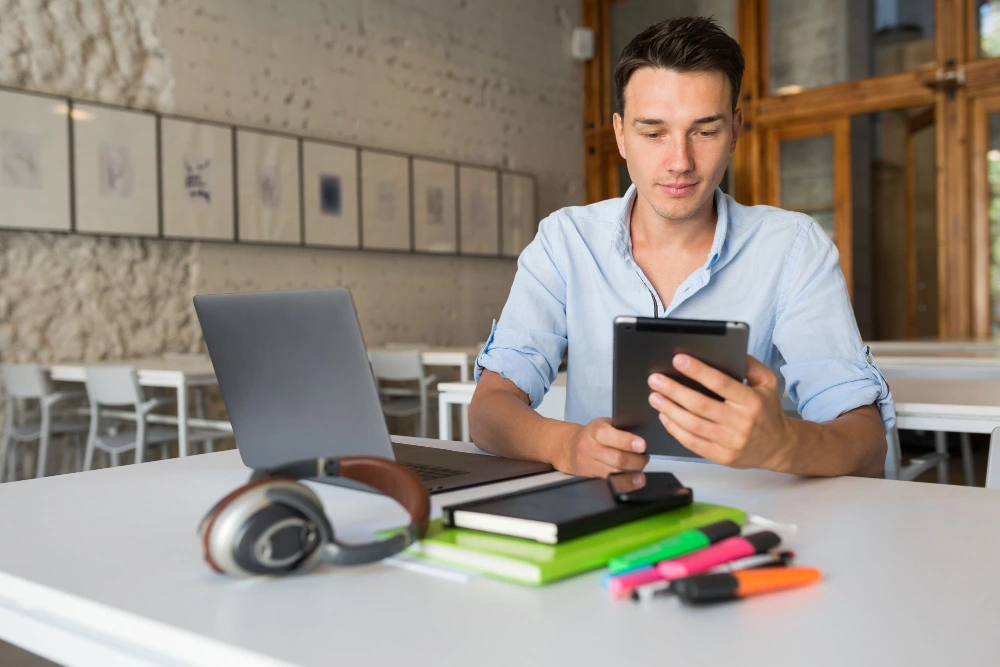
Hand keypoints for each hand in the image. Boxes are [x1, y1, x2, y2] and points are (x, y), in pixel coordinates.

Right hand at [555, 417, 649, 477]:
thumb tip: (644, 438)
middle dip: (636, 460)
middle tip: (645, 458)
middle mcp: (589, 447)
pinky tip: (634, 481)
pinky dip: (624, 482)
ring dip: (632, 473)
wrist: (571, 447)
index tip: (642, 445)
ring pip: (614, 473)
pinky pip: (610, 483)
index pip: (608, 435)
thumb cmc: (594, 435)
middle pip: (616, 458)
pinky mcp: (590, 478)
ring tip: (640, 468)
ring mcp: (588, 464)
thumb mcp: (605, 424)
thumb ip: (621, 429)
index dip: (626, 441)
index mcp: (594, 430)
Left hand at [647, 354, 792, 470]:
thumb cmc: (767, 410)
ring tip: (654, 396)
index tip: (678, 359)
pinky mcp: (722, 457)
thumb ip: (749, 365)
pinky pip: (693, 443)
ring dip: (669, 409)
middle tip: (655, 379)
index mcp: (751, 401)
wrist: (779, 447)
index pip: (720, 383)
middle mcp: (741, 422)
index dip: (698, 371)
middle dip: (673, 390)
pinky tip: (664, 416)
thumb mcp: (768, 382)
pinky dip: (675, 430)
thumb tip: (726, 350)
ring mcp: (731, 442)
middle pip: (700, 405)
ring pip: (693, 425)